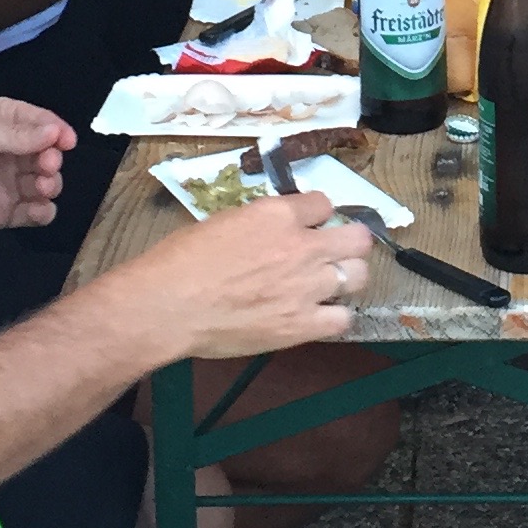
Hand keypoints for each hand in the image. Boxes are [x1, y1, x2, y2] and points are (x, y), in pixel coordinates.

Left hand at [0, 99, 73, 235]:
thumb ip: (13, 134)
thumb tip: (55, 133)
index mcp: (1, 121)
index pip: (41, 122)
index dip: (57, 130)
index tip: (66, 142)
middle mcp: (8, 151)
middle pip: (47, 154)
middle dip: (53, 160)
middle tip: (46, 166)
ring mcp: (6, 184)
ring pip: (45, 183)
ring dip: (51, 184)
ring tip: (42, 187)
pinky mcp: (0, 214)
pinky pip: (32, 213)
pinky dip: (43, 212)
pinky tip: (39, 210)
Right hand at [118, 191, 373, 359]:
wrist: (169, 305)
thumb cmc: (182, 260)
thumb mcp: (226, 221)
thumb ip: (262, 224)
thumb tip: (275, 231)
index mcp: (279, 215)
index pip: (323, 202)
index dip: (316, 215)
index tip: (308, 225)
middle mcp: (302, 246)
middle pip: (357, 239)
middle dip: (348, 243)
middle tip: (334, 253)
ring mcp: (306, 287)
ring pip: (358, 277)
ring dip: (345, 278)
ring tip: (328, 285)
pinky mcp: (302, 325)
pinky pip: (342, 319)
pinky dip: (333, 317)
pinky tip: (318, 316)